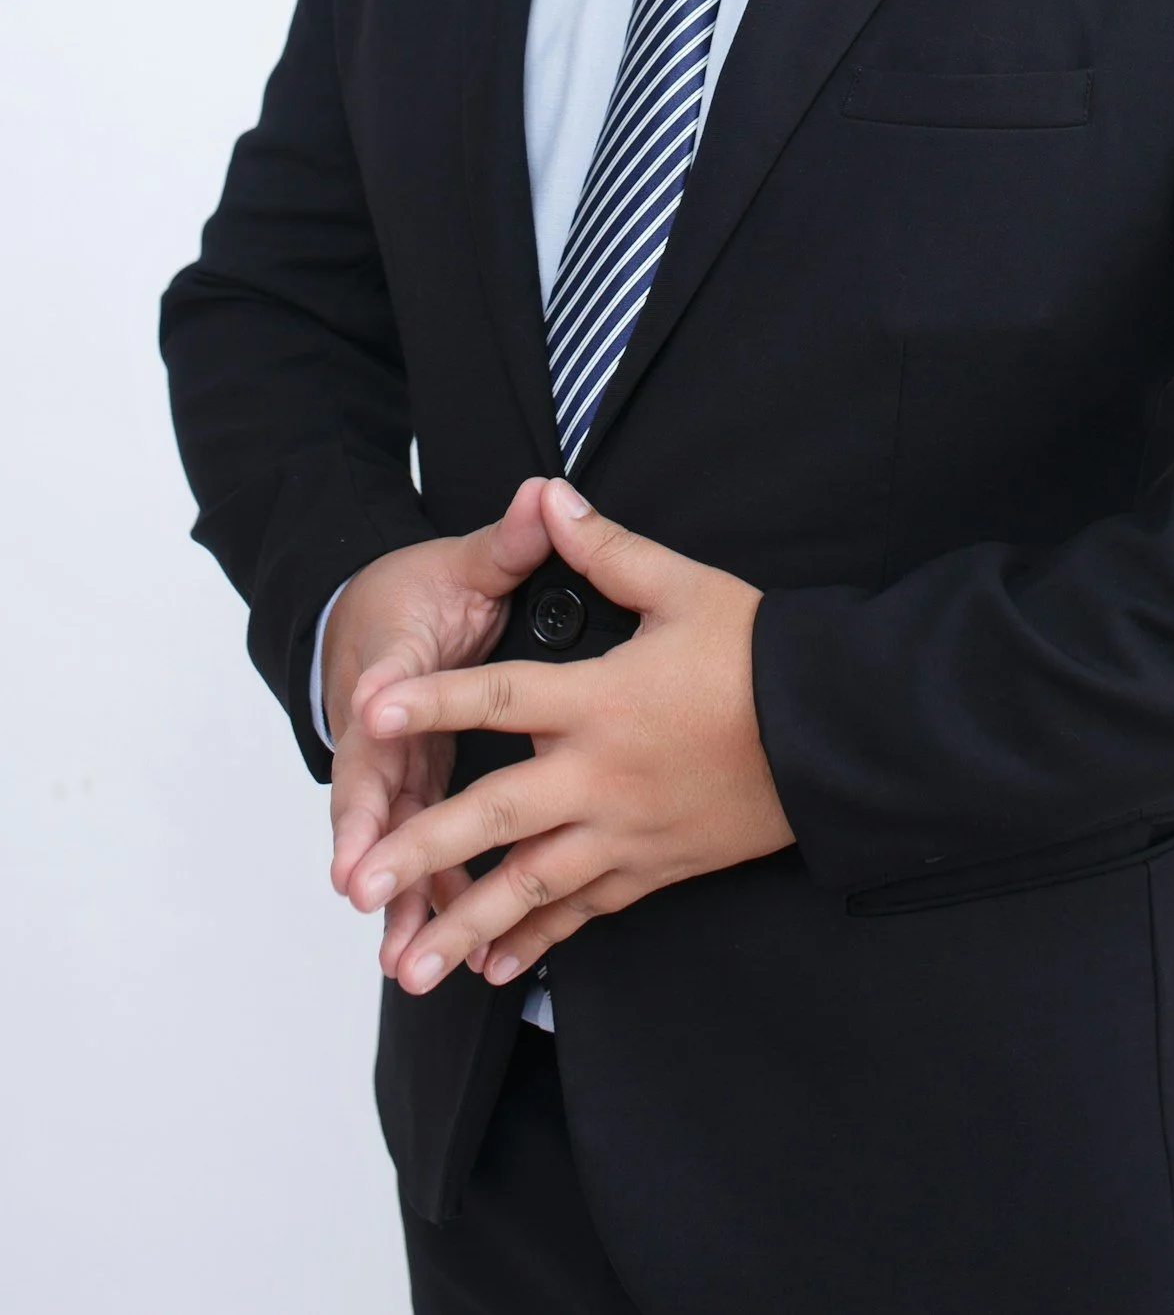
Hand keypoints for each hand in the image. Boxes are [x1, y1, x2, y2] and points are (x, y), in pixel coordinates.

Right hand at [324, 476, 557, 977]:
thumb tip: (541, 494)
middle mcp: (380, 721)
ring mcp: (390, 764)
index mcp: (394, 656)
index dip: (381, 698)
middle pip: (367, 781)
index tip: (373, 717)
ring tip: (399, 951)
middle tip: (360, 885)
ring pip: (386, 833)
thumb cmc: (416, 593)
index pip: (384, 680)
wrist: (369, 618)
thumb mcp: (460, 562)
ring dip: (391, 890)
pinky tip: (432, 947)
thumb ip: (504, 543)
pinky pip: (413, 850)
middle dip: (363, 834)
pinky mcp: (409, 793)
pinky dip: (420, 898)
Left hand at [344, 477, 793, 993]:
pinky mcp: (653, 867)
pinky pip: (583, 912)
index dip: (432, 700)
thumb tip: (550, 494)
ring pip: (531, 886)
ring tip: (409, 968)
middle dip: (419, 851)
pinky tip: (493, 967)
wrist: (836, 733)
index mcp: (600, 699)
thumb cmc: (760, 655)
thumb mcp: (684, 587)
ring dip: (464, 925)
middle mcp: (601, 775)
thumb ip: (607, 550)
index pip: (499, 697)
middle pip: (494, 816)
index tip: (370, 711)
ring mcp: (625, 832)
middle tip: (357, 884)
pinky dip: (536, 940)